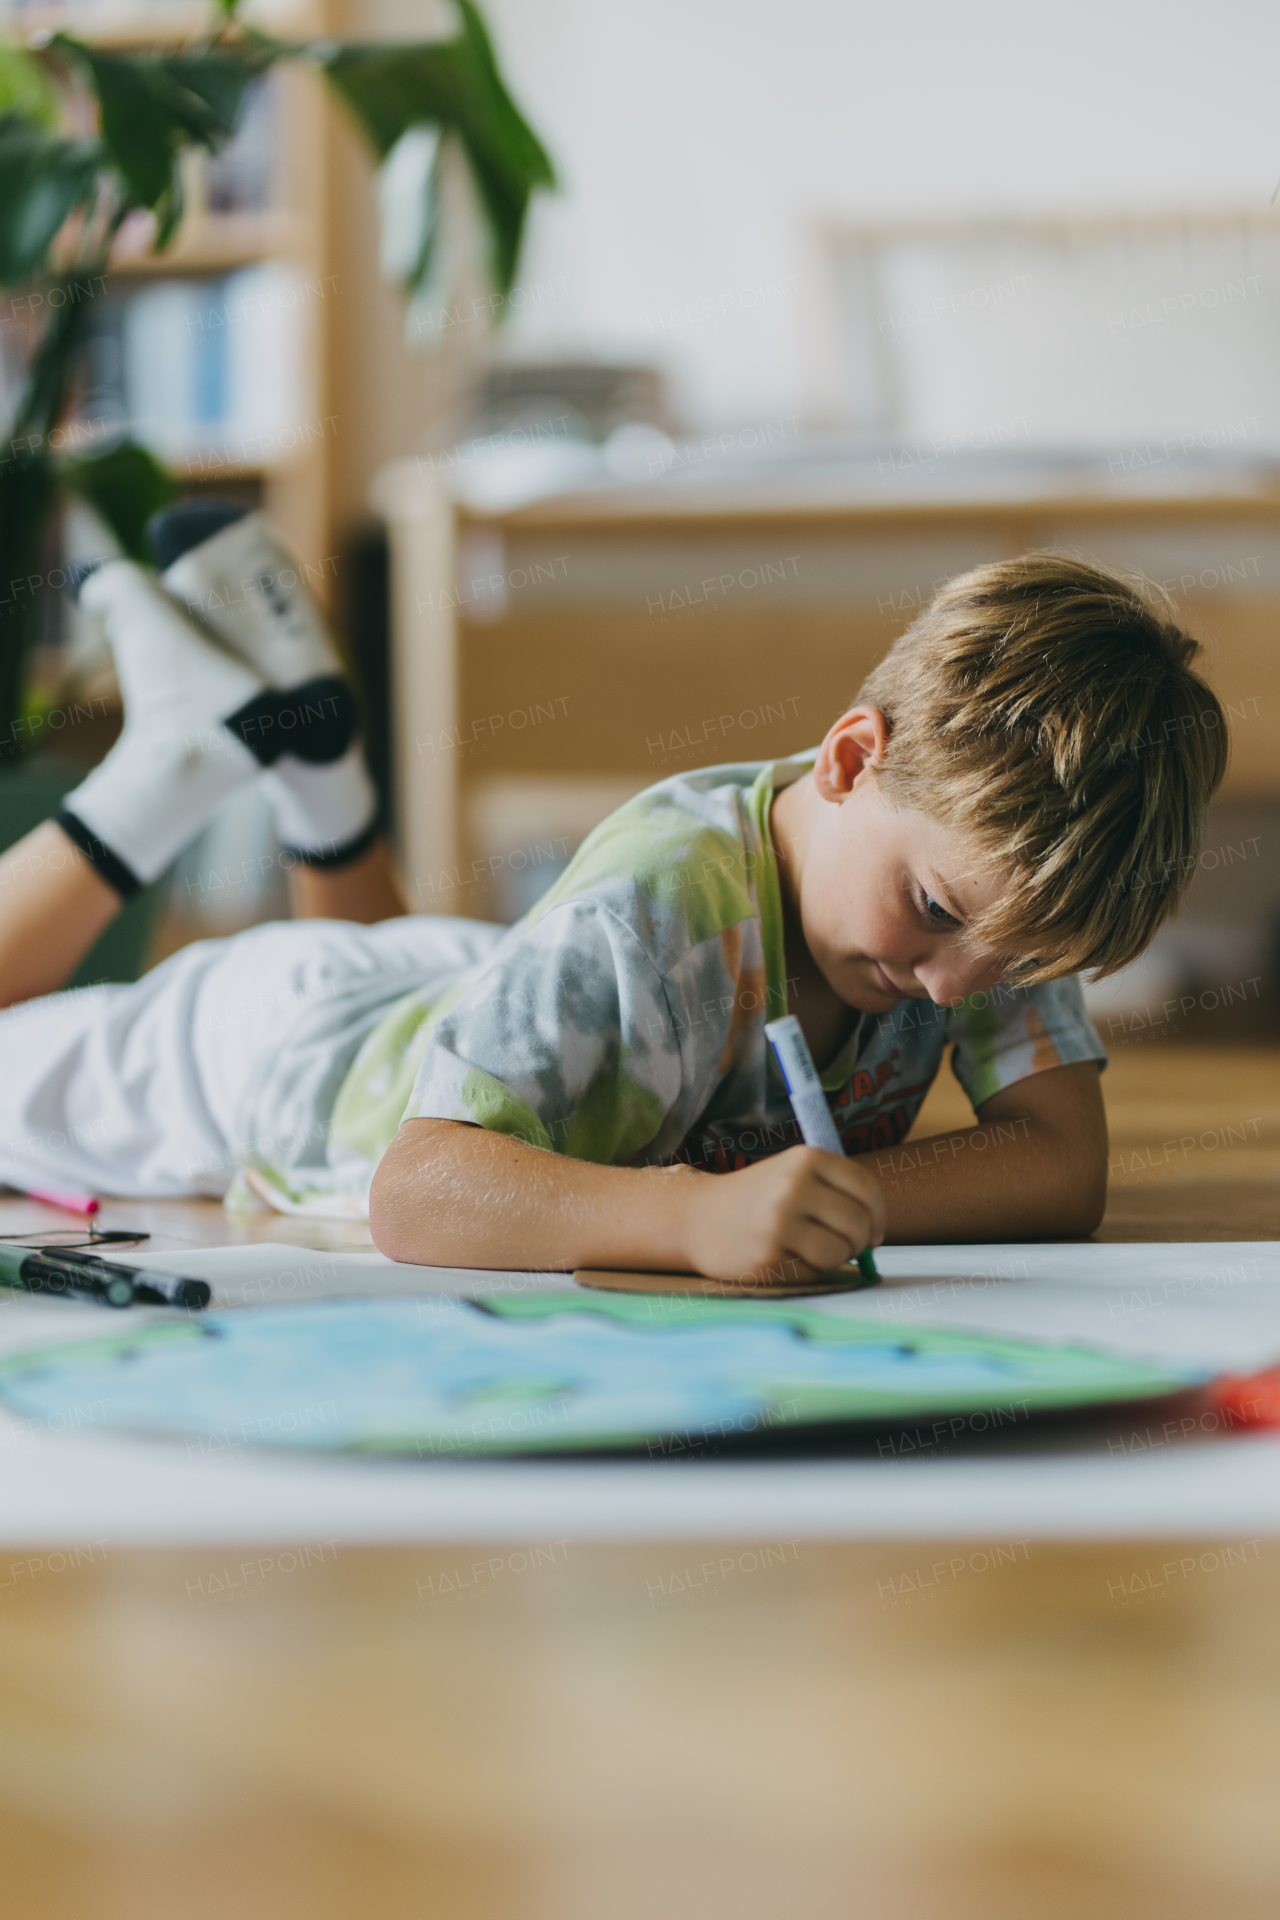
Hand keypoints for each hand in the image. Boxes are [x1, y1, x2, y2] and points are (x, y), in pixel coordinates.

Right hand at [681, 1146, 885, 1286]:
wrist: (696, 1217)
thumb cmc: (755, 1199)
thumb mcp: (792, 1175)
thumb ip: (835, 1192)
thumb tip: (876, 1232)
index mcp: (805, 1159)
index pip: (866, 1189)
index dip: (878, 1216)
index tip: (874, 1231)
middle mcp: (794, 1185)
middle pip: (858, 1223)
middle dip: (859, 1242)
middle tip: (845, 1246)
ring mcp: (780, 1222)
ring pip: (840, 1252)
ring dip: (835, 1259)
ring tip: (812, 1251)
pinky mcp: (769, 1256)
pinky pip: (813, 1272)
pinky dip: (808, 1270)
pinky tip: (785, 1257)